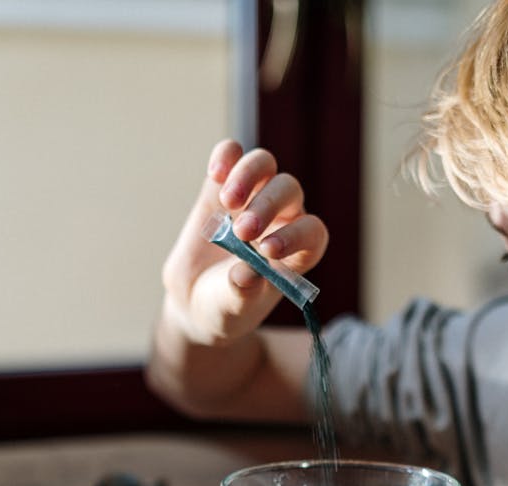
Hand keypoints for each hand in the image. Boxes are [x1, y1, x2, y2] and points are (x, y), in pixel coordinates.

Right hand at [162, 139, 328, 346]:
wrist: (195, 302)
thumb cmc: (225, 309)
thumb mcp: (232, 309)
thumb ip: (242, 293)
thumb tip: (247, 273)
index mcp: (297, 253)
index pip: (312, 232)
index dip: (296, 236)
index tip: (269, 251)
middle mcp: (281, 220)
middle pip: (288, 191)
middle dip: (268, 206)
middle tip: (243, 232)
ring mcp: (252, 198)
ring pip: (264, 165)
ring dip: (248, 175)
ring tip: (228, 202)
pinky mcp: (221, 185)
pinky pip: (231, 155)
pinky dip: (226, 156)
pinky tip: (216, 173)